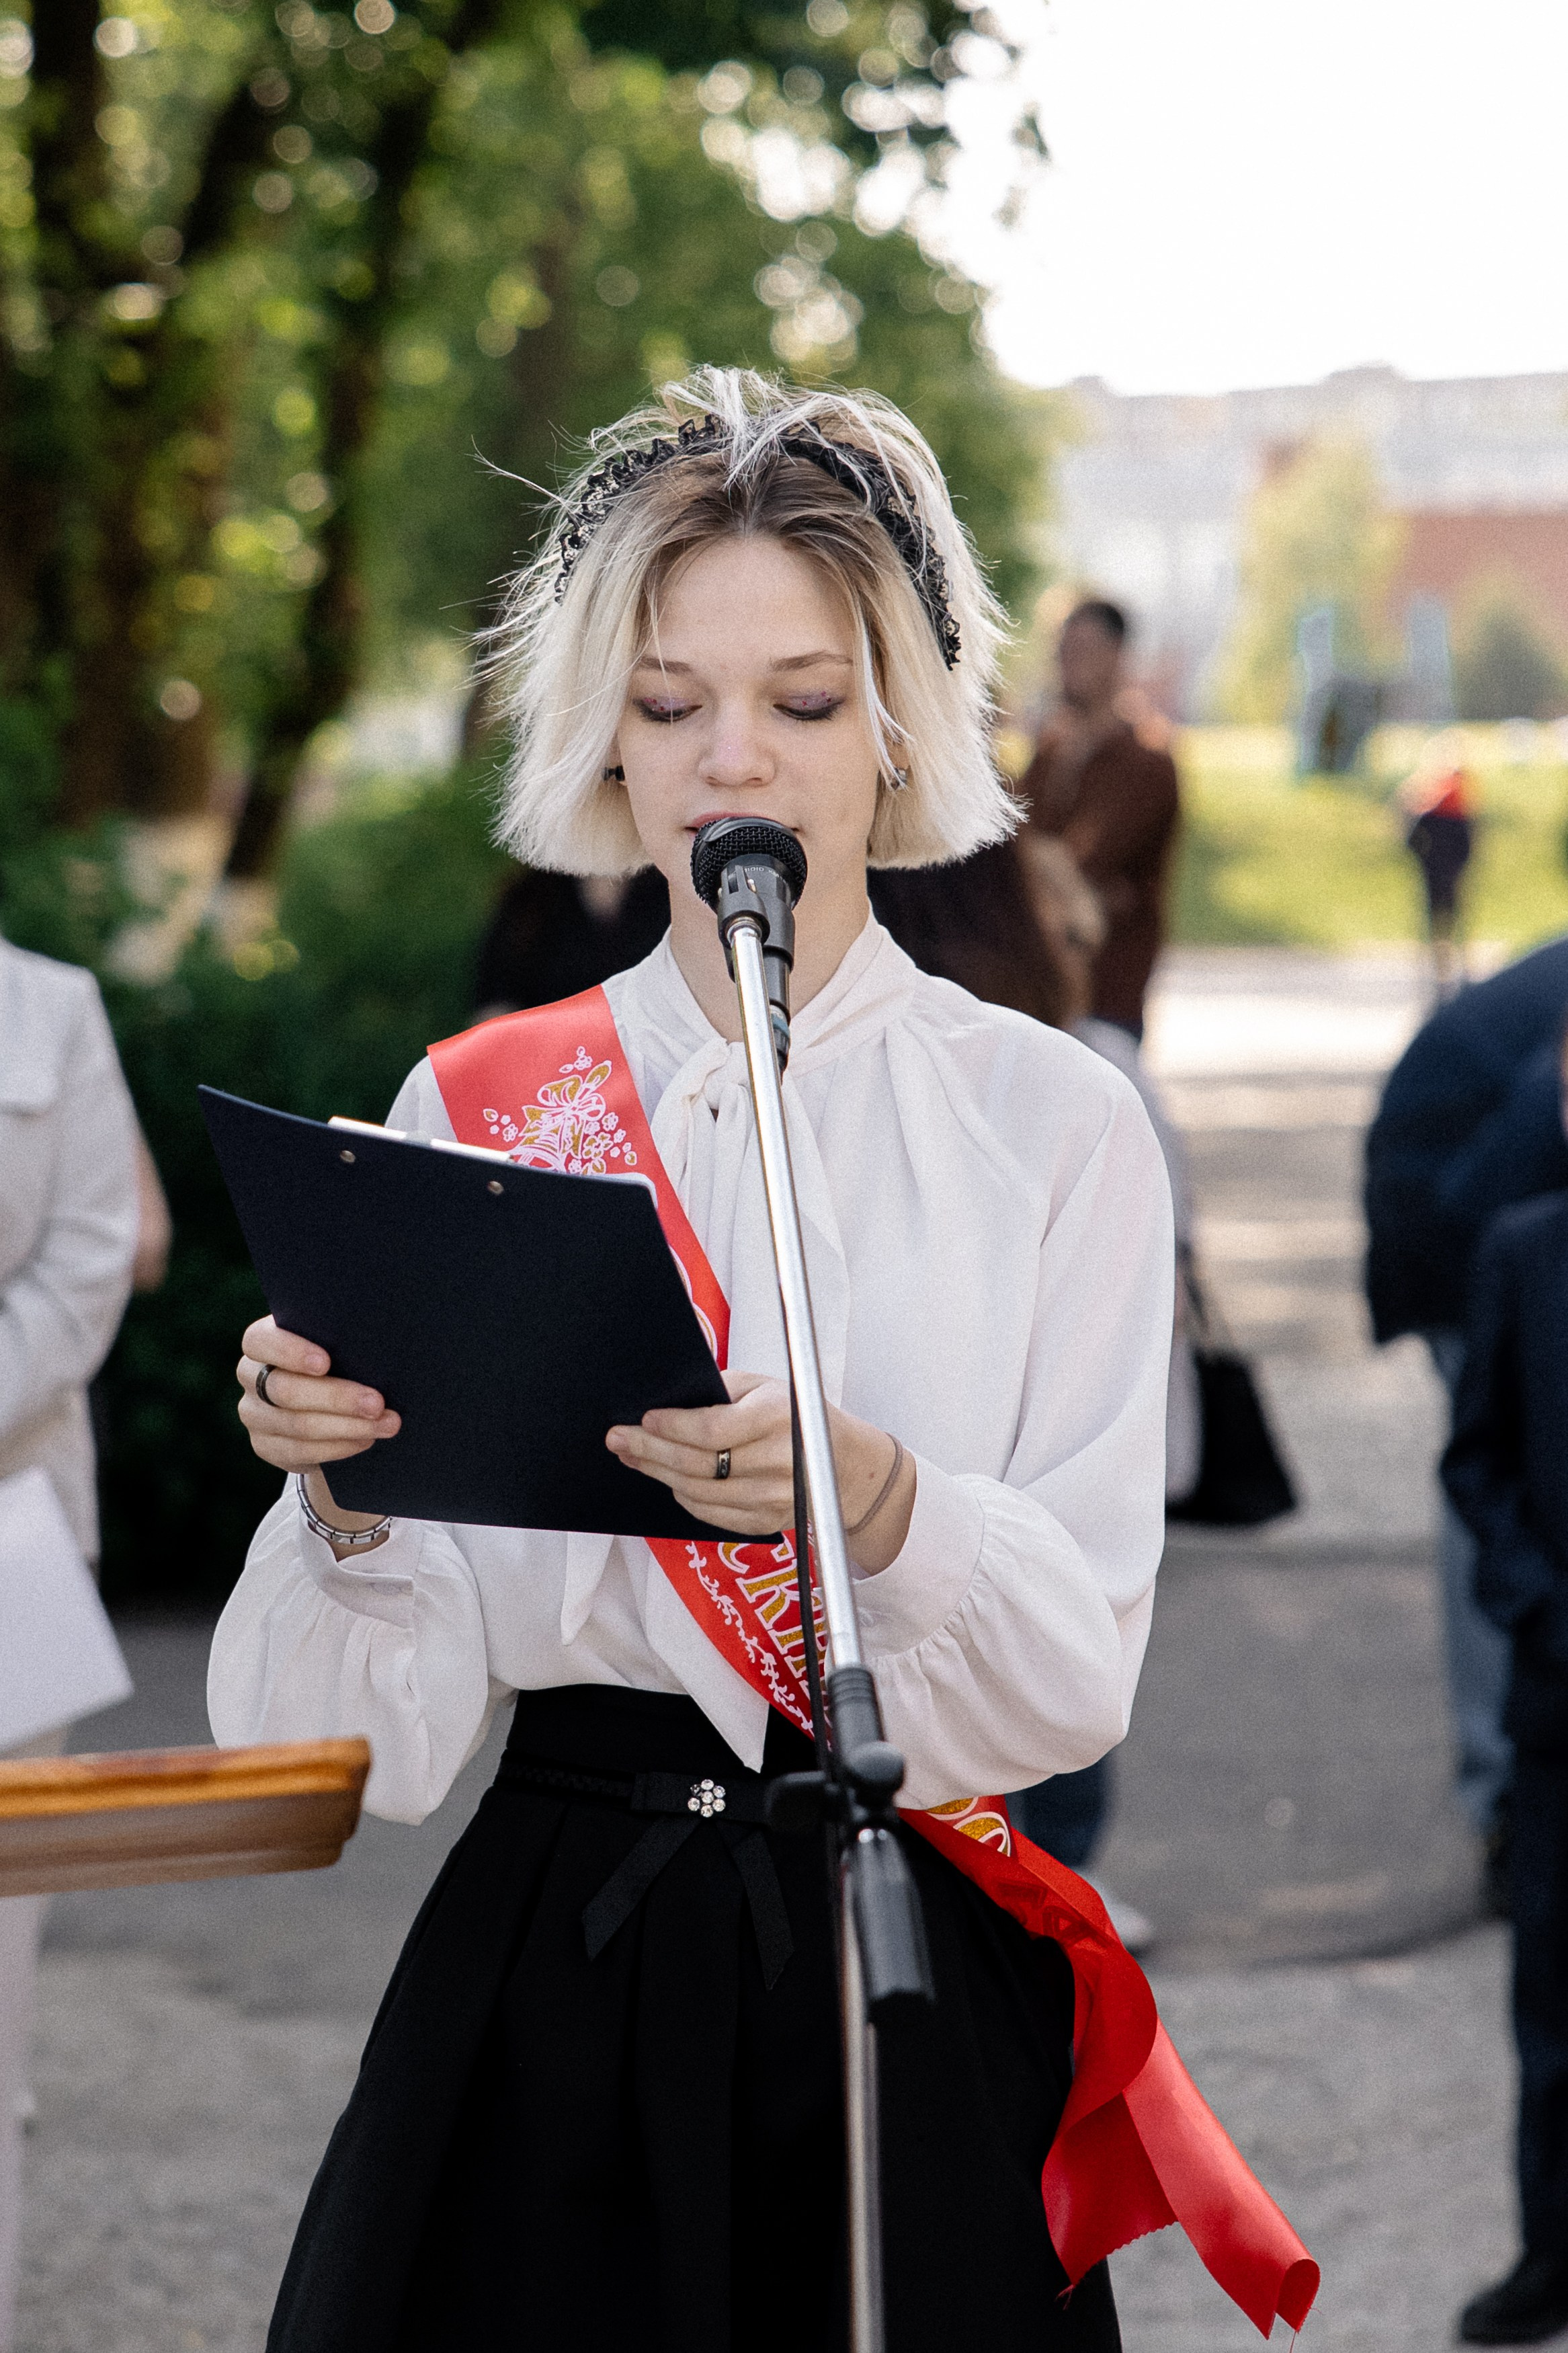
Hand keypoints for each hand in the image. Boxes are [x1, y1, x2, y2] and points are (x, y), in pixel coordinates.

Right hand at [237, 1316, 400, 1540]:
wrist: (326, 1403)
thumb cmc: (338, 1359)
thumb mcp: (337, 1345)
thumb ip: (344, 1341)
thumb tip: (381, 1344)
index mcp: (262, 1342)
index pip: (261, 1341)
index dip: (290, 1352)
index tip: (326, 1362)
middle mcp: (250, 1376)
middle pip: (286, 1390)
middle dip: (337, 1398)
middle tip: (377, 1403)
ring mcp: (253, 1413)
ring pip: (298, 1425)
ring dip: (347, 1426)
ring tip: (386, 1424)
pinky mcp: (264, 1445)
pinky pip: (299, 1451)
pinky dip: (338, 1447)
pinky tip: (365, 1440)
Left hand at [606, 1372, 914, 1569]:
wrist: (849, 1467)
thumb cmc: (798, 1415)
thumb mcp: (765, 1386)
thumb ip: (720, 1390)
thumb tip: (668, 1399)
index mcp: (775, 1418)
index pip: (711, 1429)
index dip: (671, 1427)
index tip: (642, 1418)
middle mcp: (776, 1462)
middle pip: (697, 1464)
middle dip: (650, 1450)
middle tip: (618, 1439)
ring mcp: (771, 1498)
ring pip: (698, 1493)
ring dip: (658, 1474)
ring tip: (633, 1456)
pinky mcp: (766, 1522)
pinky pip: (711, 1514)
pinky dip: (683, 1497)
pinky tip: (665, 1480)